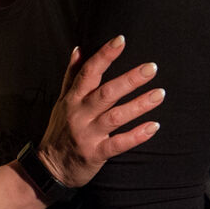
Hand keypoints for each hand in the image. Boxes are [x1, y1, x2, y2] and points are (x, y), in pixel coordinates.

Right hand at [35, 35, 160, 187]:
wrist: (49, 168)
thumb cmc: (60, 131)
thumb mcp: (62, 102)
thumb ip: (72, 76)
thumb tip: (79, 49)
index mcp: (73, 99)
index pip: (88, 72)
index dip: (104, 55)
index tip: (121, 39)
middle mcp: (79, 114)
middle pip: (106, 93)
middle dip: (129, 79)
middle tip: (151, 68)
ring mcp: (87, 135)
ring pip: (115, 117)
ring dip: (139, 105)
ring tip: (160, 94)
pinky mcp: (95, 154)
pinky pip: (118, 144)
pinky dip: (136, 136)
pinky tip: (154, 126)